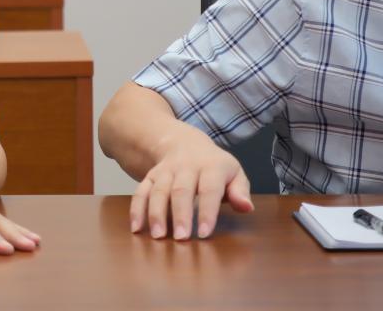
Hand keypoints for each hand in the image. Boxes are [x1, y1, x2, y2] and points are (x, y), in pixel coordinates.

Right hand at [130, 129, 254, 239]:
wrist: (183, 143)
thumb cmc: (214, 166)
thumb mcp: (234, 173)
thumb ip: (240, 191)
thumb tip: (246, 207)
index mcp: (211, 166)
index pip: (209, 190)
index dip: (207, 212)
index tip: (204, 233)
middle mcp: (186, 167)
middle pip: (181, 190)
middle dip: (180, 215)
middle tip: (181, 238)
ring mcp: (165, 171)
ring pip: (158, 191)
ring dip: (156, 214)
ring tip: (158, 236)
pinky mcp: (150, 176)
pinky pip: (141, 191)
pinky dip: (137, 209)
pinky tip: (136, 228)